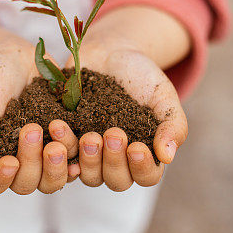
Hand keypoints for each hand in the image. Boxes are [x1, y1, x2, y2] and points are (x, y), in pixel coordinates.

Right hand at [0, 38, 77, 194]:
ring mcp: (43, 157)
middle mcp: (17, 164)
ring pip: (53, 179)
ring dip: (58, 163)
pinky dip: (81, 155)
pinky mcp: (65, 144)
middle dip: (32, 163)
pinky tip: (85, 141)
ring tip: (57, 128)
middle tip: (32, 130)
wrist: (17, 59)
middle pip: (26, 184)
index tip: (10, 162)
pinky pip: (76, 161)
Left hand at [67, 38, 187, 190]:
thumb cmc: (142, 76)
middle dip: (113, 161)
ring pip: (88, 174)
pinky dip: (62, 147)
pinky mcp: (67, 140)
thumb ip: (173, 125)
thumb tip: (167, 157)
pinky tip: (60, 128)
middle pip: (116, 180)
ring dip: (87, 159)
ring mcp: (90, 153)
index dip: (141, 168)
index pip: (147, 176)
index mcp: (145, 154)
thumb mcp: (163, 96)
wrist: (110, 52)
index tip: (136, 147)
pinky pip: (61, 156)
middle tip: (112, 134)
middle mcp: (117, 160)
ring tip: (88, 135)